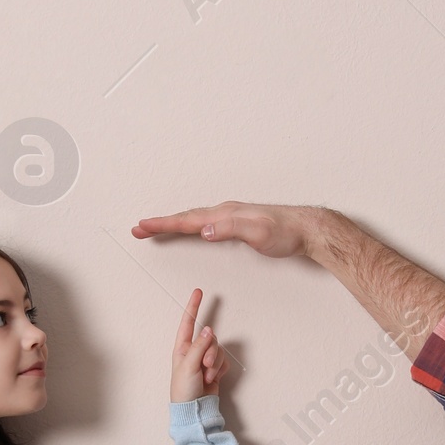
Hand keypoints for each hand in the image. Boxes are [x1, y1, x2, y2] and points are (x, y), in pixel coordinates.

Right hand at [134, 201, 314, 260]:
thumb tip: (203, 230)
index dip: (163, 225)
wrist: (306, 229)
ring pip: (193, 219)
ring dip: (172, 224)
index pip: (187, 220)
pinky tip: (190, 229)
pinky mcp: (237, 224)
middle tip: (138, 228)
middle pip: (185, 217)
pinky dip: (189, 226)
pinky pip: (205, 223)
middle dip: (160, 224)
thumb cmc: (285, 232)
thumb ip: (229, 229)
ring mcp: (230, 217)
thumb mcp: (257, 232)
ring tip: (154, 228)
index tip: (142, 227)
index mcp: (224, 214)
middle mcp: (224, 212)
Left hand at [170, 286, 230, 403]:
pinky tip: (213, 379)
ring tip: (207, 376)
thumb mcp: (188, 366)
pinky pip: (224, 361)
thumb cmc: (184, 389)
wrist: (194, 409)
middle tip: (205, 366)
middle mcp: (194, 351)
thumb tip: (208, 329)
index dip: (193, 306)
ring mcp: (205, 360)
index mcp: (182, 348)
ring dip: (215, 364)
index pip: (188, 322)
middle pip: (210, 338)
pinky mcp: (214, 369)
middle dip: (211, 352)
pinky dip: (220, 370)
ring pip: (218, 350)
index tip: (199, 292)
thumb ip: (200, 346)